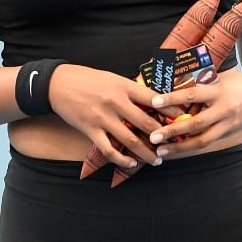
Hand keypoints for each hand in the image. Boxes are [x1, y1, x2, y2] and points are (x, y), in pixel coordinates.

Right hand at [48, 64, 163, 168]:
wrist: (58, 84)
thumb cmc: (88, 79)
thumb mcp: (113, 78)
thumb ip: (131, 90)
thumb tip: (153, 101)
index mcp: (124, 86)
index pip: (153, 98)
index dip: (170, 109)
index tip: (183, 116)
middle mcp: (115, 102)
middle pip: (146, 122)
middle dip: (163, 135)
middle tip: (174, 143)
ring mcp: (102, 118)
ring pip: (130, 140)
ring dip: (146, 152)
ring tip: (157, 160)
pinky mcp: (90, 130)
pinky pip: (109, 149)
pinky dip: (121, 159)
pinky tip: (131, 163)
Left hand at [145, 69, 241, 158]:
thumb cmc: (236, 82)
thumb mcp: (219, 80)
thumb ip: (200, 87)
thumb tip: (171, 90)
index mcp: (220, 91)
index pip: (192, 95)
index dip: (173, 99)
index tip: (154, 102)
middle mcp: (225, 109)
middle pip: (196, 124)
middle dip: (173, 132)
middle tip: (153, 137)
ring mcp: (229, 124)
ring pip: (202, 140)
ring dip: (179, 148)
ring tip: (161, 151)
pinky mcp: (230, 133)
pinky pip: (208, 142)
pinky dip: (190, 147)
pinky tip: (175, 149)